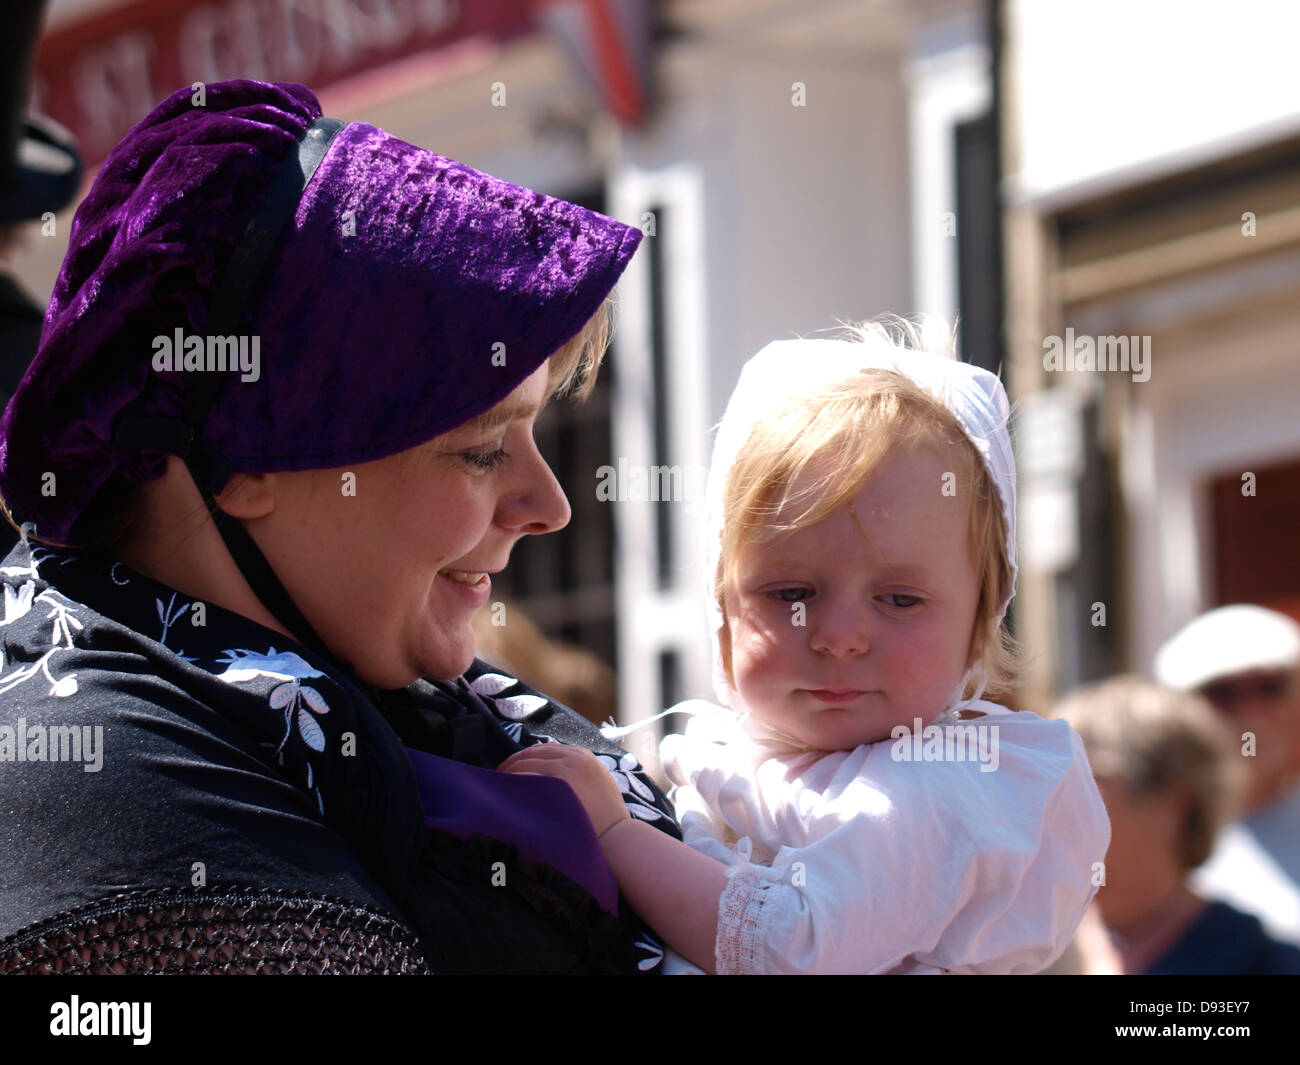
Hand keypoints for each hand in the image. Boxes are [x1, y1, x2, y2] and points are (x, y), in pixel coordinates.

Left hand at [498, 744, 629, 837]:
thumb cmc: (606, 818)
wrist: (616, 837)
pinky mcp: (558, 781)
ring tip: (499, 786)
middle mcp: (574, 756)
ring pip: (525, 762)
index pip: (544, 749)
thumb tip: (551, 763)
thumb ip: (578, 771)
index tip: (512, 770)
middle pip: (532, 752)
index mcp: (583, 755)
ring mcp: (566, 767)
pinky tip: (505, 792)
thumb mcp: (597, 784)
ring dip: (509, 772)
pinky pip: (526, 775)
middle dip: (513, 763)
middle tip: (499, 777)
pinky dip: (513, 781)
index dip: (525, 758)